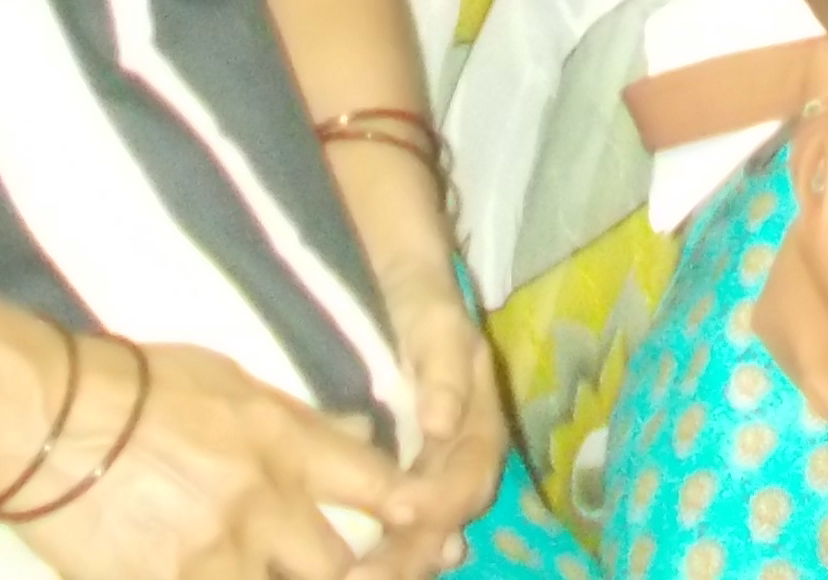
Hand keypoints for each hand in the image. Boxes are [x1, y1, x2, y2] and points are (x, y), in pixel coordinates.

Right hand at [3, 338, 405, 579]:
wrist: (46, 417)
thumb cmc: (133, 384)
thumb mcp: (230, 378)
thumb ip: (300, 419)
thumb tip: (358, 437)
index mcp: (282, 442)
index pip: (377, 484)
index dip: (408, 513)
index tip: (423, 528)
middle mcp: (263, 504)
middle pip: (344, 566)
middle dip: (362, 577)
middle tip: (365, 574)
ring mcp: (217, 554)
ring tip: (268, 567)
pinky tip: (205, 573)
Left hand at [362, 286, 508, 579]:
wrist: (396, 278)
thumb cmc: (416, 295)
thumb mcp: (434, 316)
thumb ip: (442, 364)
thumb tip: (442, 424)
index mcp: (479, 421)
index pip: (468, 476)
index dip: (438, 500)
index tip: (397, 510)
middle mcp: (460, 454)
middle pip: (446, 520)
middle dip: (410, 553)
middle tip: (363, 579)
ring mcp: (429, 469)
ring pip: (422, 530)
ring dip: (393, 562)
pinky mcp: (396, 473)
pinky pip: (393, 521)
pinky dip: (377, 549)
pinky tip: (349, 569)